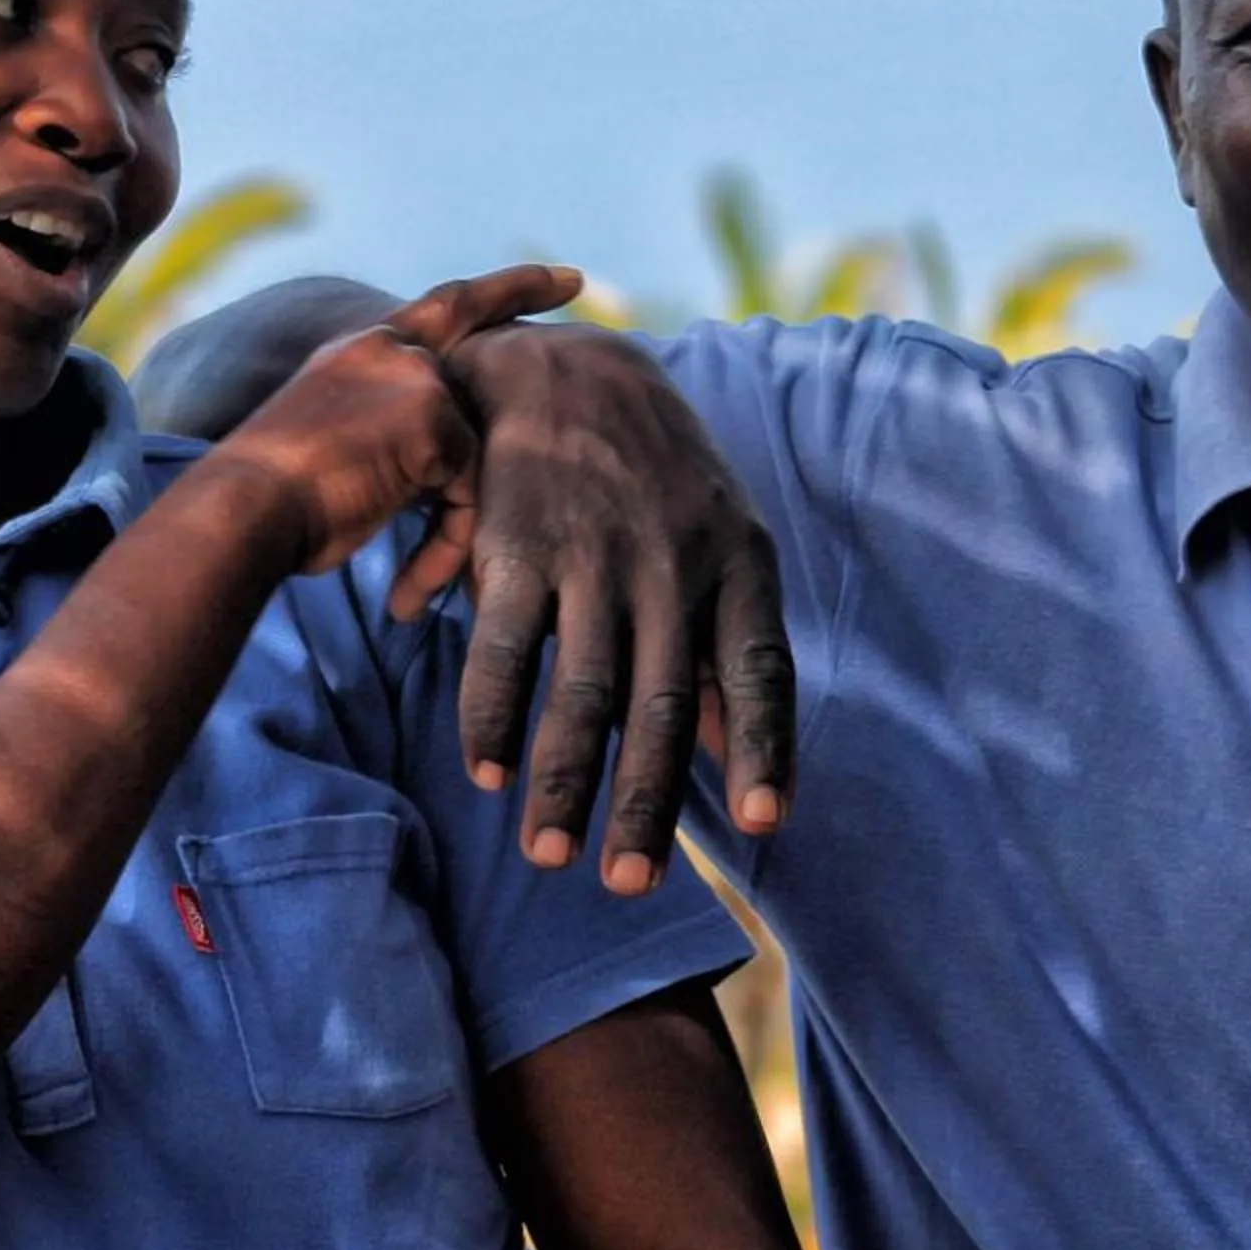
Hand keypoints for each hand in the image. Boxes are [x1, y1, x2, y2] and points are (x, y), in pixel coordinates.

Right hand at [208, 265, 580, 578]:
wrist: (240, 513)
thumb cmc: (272, 509)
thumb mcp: (329, 447)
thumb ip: (389, 433)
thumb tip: (445, 466)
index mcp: (360, 353)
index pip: (446, 306)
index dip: (507, 289)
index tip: (563, 278)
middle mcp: (391, 352)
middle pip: (488, 362)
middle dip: (534, 352)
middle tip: (577, 293)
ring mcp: (416, 379)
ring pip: (479, 453)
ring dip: (457, 525)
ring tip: (414, 584)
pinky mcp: (432, 421)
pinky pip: (472, 491)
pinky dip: (449, 546)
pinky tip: (411, 585)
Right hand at [418, 323, 792, 895]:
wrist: (567, 365)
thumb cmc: (658, 475)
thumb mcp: (719, 538)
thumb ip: (724, 644)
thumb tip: (737, 752)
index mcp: (737, 559)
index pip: (757, 668)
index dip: (760, 747)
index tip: (762, 824)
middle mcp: (670, 561)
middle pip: (660, 702)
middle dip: (644, 802)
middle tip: (629, 885)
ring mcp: (593, 554)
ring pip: (580, 689)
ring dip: (561, 781)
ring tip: (548, 855)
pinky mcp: (519, 545)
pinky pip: (505, 647)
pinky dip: (493, 715)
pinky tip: (488, 771)